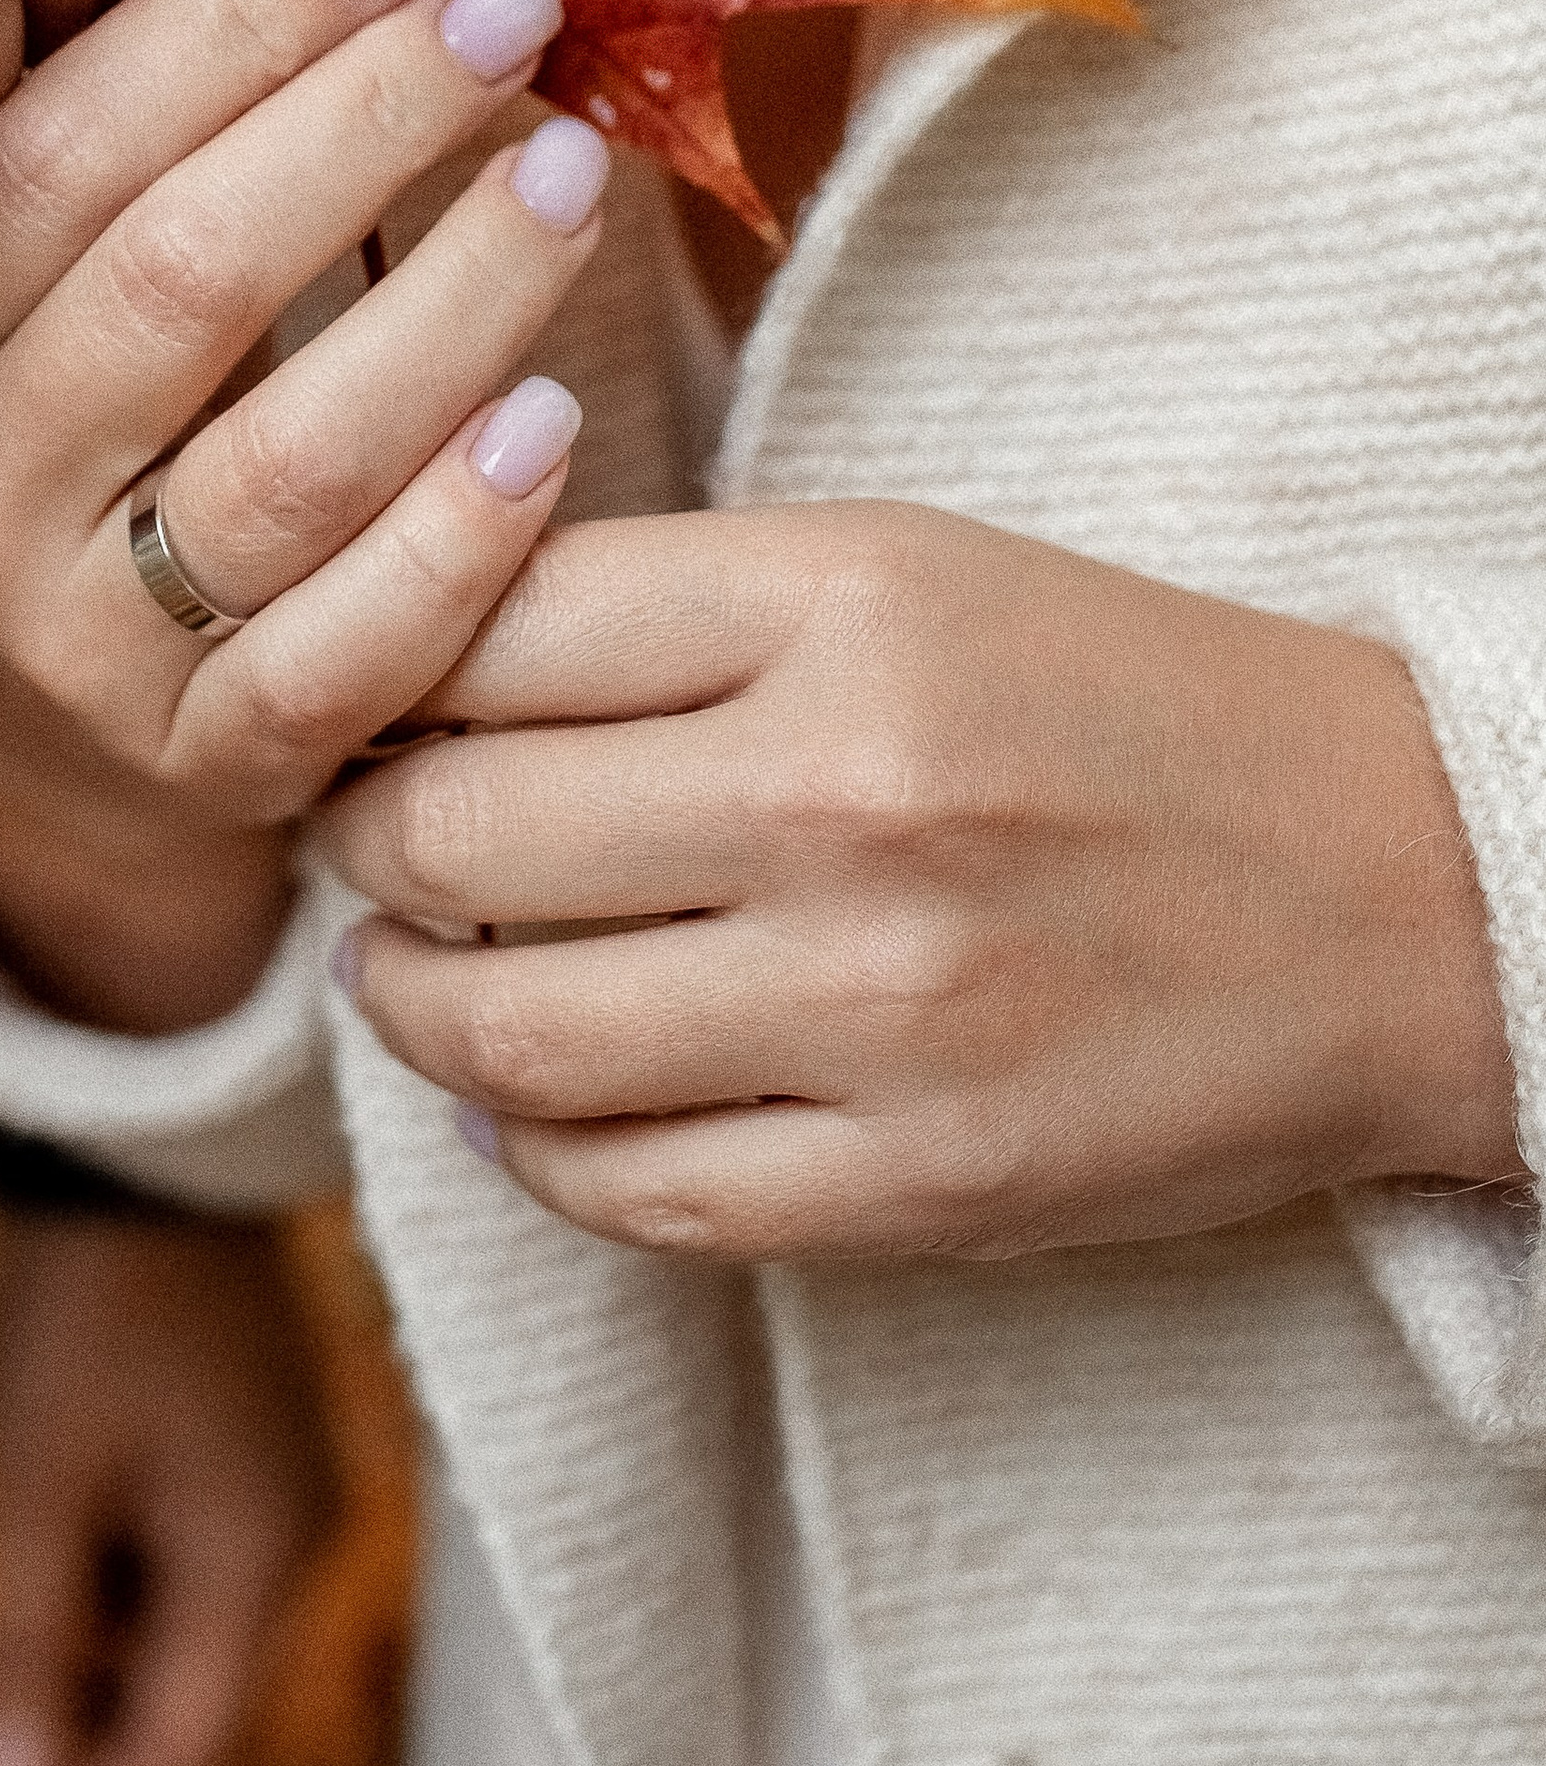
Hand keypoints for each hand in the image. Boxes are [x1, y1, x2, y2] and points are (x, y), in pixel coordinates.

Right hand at [0, 0, 619, 1031]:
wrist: (60, 712)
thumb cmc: (100, 395)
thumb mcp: (57, 238)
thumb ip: (145, 73)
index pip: (67, 136)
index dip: (246, 16)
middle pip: (181, 277)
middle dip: (368, 120)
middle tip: (514, 9)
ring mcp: (68, 638)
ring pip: (288, 458)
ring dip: (457, 298)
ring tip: (572, 169)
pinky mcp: (199, 756)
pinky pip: (352, 646)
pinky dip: (465, 530)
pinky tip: (554, 417)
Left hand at [0, 1213, 338, 1765]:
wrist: (139, 1156)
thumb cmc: (86, 1318)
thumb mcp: (37, 1484)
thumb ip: (29, 1649)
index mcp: (259, 1560)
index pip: (184, 1745)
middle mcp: (290, 1540)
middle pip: (181, 1697)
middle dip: (67, 1727)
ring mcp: (274, 1494)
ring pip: (170, 1634)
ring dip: (70, 1657)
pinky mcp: (244, 1455)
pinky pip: (175, 1567)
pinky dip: (96, 1590)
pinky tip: (16, 1574)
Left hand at [322, 500, 1521, 1257]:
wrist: (1406, 889)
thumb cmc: (1114, 708)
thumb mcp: (901, 570)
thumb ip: (659, 608)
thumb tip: (399, 679)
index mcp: (842, 602)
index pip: (483, 629)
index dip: (381, 673)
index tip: (374, 702)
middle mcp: (849, 795)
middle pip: (449, 835)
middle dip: (359, 846)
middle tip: (363, 844)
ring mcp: (884, 1007)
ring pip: (505, 1035)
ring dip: (409, 1011)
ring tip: (413, 976)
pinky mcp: (922, 1183)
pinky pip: (630, 1194)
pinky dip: (533, 1153)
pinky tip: (528, 1106)